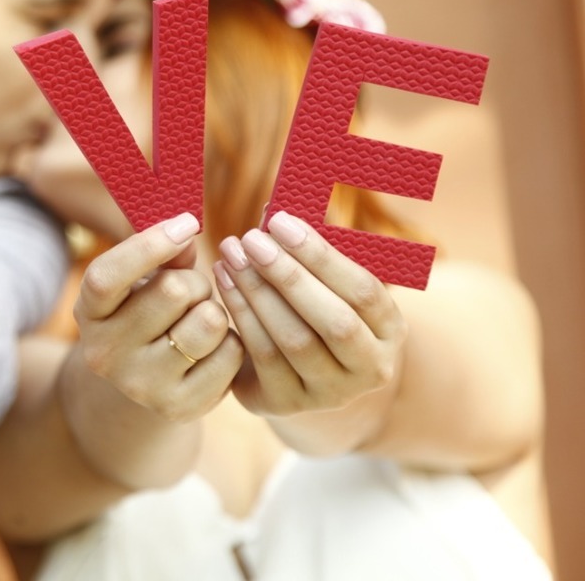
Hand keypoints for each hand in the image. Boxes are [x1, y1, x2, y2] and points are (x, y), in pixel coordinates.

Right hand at [74, 213, 243, 421]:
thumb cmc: (146, 312)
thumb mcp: (141, 281)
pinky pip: (231, 353)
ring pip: (209, 321)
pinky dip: (230, 344)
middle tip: (190, 293)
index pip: (106, 276)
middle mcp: (105, 353)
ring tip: (199, 320)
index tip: (187, 223)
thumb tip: (186, 233)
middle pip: (173, 290)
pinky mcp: (179, 407)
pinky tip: (210, 350)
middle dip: (194, 282)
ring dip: (214, 311)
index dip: (149, 244)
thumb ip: (162, 255)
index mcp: (89, 313)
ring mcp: (141, 385)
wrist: (142, 383)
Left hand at [215, 211, 406, 418]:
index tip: (280, 221)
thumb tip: (275, 209)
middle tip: (252, 238)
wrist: (296, 376)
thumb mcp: (327, 287)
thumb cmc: (312, 310)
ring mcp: (330, 394)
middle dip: (289, 275)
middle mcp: (371, 369)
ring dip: (258, 292)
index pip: (365, 291)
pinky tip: (224, 282)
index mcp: (390, 331)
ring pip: (295, 340)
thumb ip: (313, 256)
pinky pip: (263, 356)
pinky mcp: (288, 404)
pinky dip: (241, 315)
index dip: (322, 256)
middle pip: (334, 321)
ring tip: (231, 254)